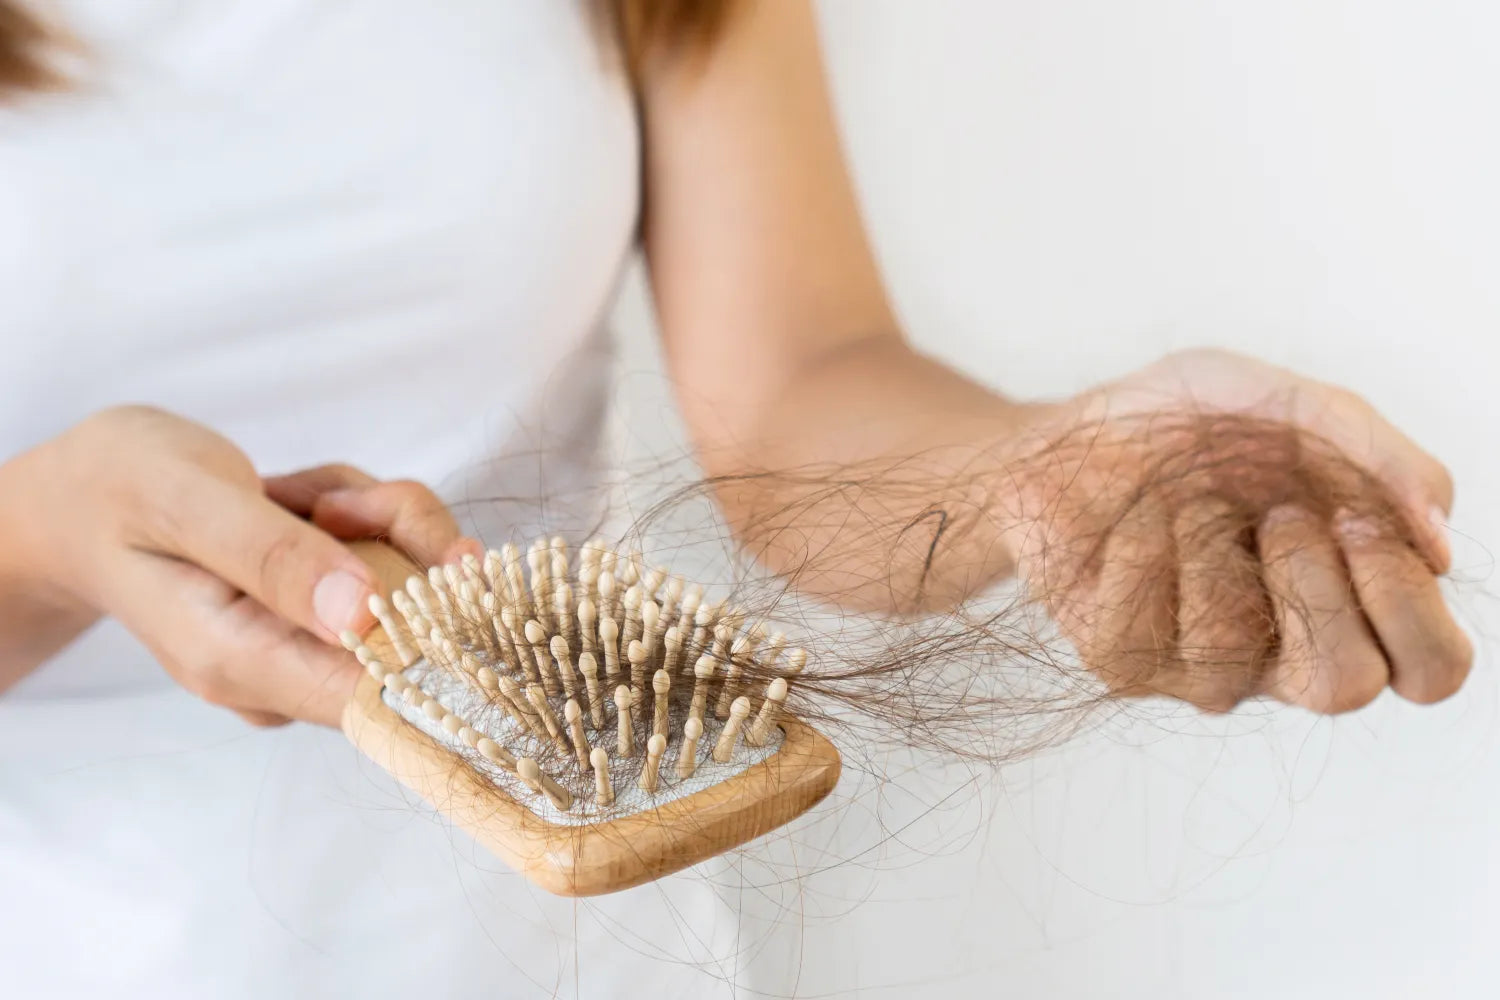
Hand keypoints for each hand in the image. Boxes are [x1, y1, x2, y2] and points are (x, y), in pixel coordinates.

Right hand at [0, 406, 475, 725]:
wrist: (84, 496)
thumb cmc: (121, 490)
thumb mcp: (186, 501)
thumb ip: (273, 557)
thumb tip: (362, 614)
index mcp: (241, 663)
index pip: (380, 698)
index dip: (441, 639)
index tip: (456, 570)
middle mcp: (284, 673)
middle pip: (414, 625)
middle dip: (395, 536)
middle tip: (323, 501)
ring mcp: (309, 648)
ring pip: (410, 576)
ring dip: (371, 513)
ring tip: (286, 493)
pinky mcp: (328, 618)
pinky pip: (390, 557)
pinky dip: (360, 513)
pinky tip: (295, 501)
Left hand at [1003, 349, 1470, 713]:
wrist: (1072, 424)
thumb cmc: (1195, 422)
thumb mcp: (1295, 405)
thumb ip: (1382, 458)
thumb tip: (1440, 540)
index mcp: (1354, 599)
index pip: (1431, 668)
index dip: (1406, 602)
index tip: (1354, 518)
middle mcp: (1285, 651)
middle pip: (1343, 687)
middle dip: (1313, 588)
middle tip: (1280, 516)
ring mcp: (1200, 666)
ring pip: (1229, 654)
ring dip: (1209, 544)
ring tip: (1189, 498)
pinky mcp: (1123, 660)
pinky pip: (1140, 628)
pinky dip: (1140, 546)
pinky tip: (1136, 520)